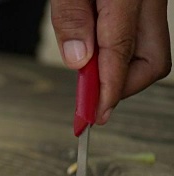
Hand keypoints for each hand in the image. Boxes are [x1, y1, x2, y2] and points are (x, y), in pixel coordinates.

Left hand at [50, 0, 170, 123]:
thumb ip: (72, 18)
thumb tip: (77, 59)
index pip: (121, 54)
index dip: (105, 91)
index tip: (90, 116)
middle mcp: (150, 1)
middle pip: (152, 62)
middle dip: (121, 88)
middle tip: (90, 101)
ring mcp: (151, 2)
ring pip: (148, 52)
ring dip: (117, 71)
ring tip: (86, 77)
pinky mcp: (144, 3)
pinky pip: (139, 37)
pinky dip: (118, 53)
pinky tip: (94, 56)